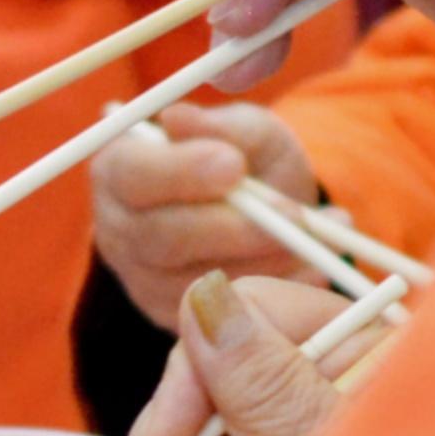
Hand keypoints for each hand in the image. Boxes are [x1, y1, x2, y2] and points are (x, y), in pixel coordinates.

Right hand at [91, 96, 332, 319]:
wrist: (262, 215)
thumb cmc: (246, 162)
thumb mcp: (246, 131)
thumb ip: (223, 127)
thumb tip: (178, 118)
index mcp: (119, 170)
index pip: (131, 175)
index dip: (180, 172)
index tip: (235, 165)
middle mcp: (117, 230)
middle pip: (159, 238)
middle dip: (232, 227)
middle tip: (291, 215)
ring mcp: (142, 280)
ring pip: (195, 281)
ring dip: (264, 261)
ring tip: (317, 236)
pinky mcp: (174, 318)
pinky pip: (223, 314)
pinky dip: (275, 291)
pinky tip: (312, 268)